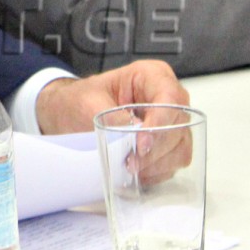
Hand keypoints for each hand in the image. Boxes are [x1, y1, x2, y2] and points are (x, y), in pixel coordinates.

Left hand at [36, 61, 189, 184]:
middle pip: (178, 125)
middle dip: (155, 148)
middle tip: (131, 162)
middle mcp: (167, 97)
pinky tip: (137, 173)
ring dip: (156, 163)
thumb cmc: (79, 101)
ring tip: (129, 167)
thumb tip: (134, 135)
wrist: (69, 114)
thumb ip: (112, 118)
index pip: (170, 97)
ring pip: (180, 147)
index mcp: (151, 76)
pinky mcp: (168, 144)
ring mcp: (170, 122)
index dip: (160, 122)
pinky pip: (174, 162)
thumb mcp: (89, 104)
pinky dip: (157, 171)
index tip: (140, 143)